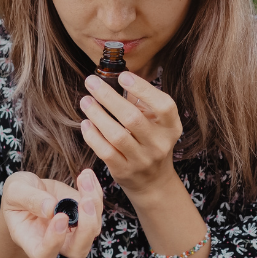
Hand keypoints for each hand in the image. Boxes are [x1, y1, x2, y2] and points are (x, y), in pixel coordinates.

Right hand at [0, 169, 103, 257]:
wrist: (29, 188)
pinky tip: (86, 175)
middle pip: (78, 249)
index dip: (54, 242)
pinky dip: (95, 191)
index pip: (44, 255)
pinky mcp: (83, 214)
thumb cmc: (17, 194)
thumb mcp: (15, 191)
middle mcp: (55, 242)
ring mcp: (72, 230)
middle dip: (86, 227)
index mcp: (31, 241)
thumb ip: (29, 199)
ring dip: (93, 203)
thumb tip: (51, 208)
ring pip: (93, 228)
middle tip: (84, 201)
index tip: (60, 217)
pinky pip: (96, 209)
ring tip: (84, 179)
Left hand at [80, 71, 183, 195]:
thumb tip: (118, 78)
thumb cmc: (151, 142)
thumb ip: (141, 102)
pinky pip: (105, 151)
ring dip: (97, 115)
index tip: (123, 76)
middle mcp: (159, 143)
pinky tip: (86, 123)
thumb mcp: (156, 123)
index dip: (143, 89)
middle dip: (108, 97)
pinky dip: (93, 136)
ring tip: (86, 101)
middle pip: (132, 118)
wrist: (153, 181)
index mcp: (170, 127)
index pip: (163, 105)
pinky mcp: (124, 171)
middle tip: (91, 82)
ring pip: (116, 135)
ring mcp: (142, 159)